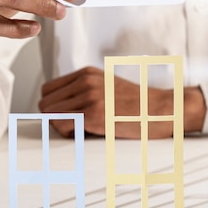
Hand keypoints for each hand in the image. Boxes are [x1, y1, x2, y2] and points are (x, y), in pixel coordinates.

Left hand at [38, 66, 205, 138]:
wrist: (162, 109)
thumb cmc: (138, 104)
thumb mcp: (107, 87)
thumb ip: (83, 92)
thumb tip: (57, 110)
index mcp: (87, 73)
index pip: (48, 90)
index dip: (54, 106)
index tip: (66, 116)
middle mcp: (85, 81)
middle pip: (45, 103)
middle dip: (55, 117)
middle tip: (74, 125)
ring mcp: (89, 96)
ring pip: (50, 115)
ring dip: (62, 126)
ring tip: (83, 129)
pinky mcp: (94, 114)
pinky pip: (62, 126)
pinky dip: (70, 134)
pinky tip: (88, 132)